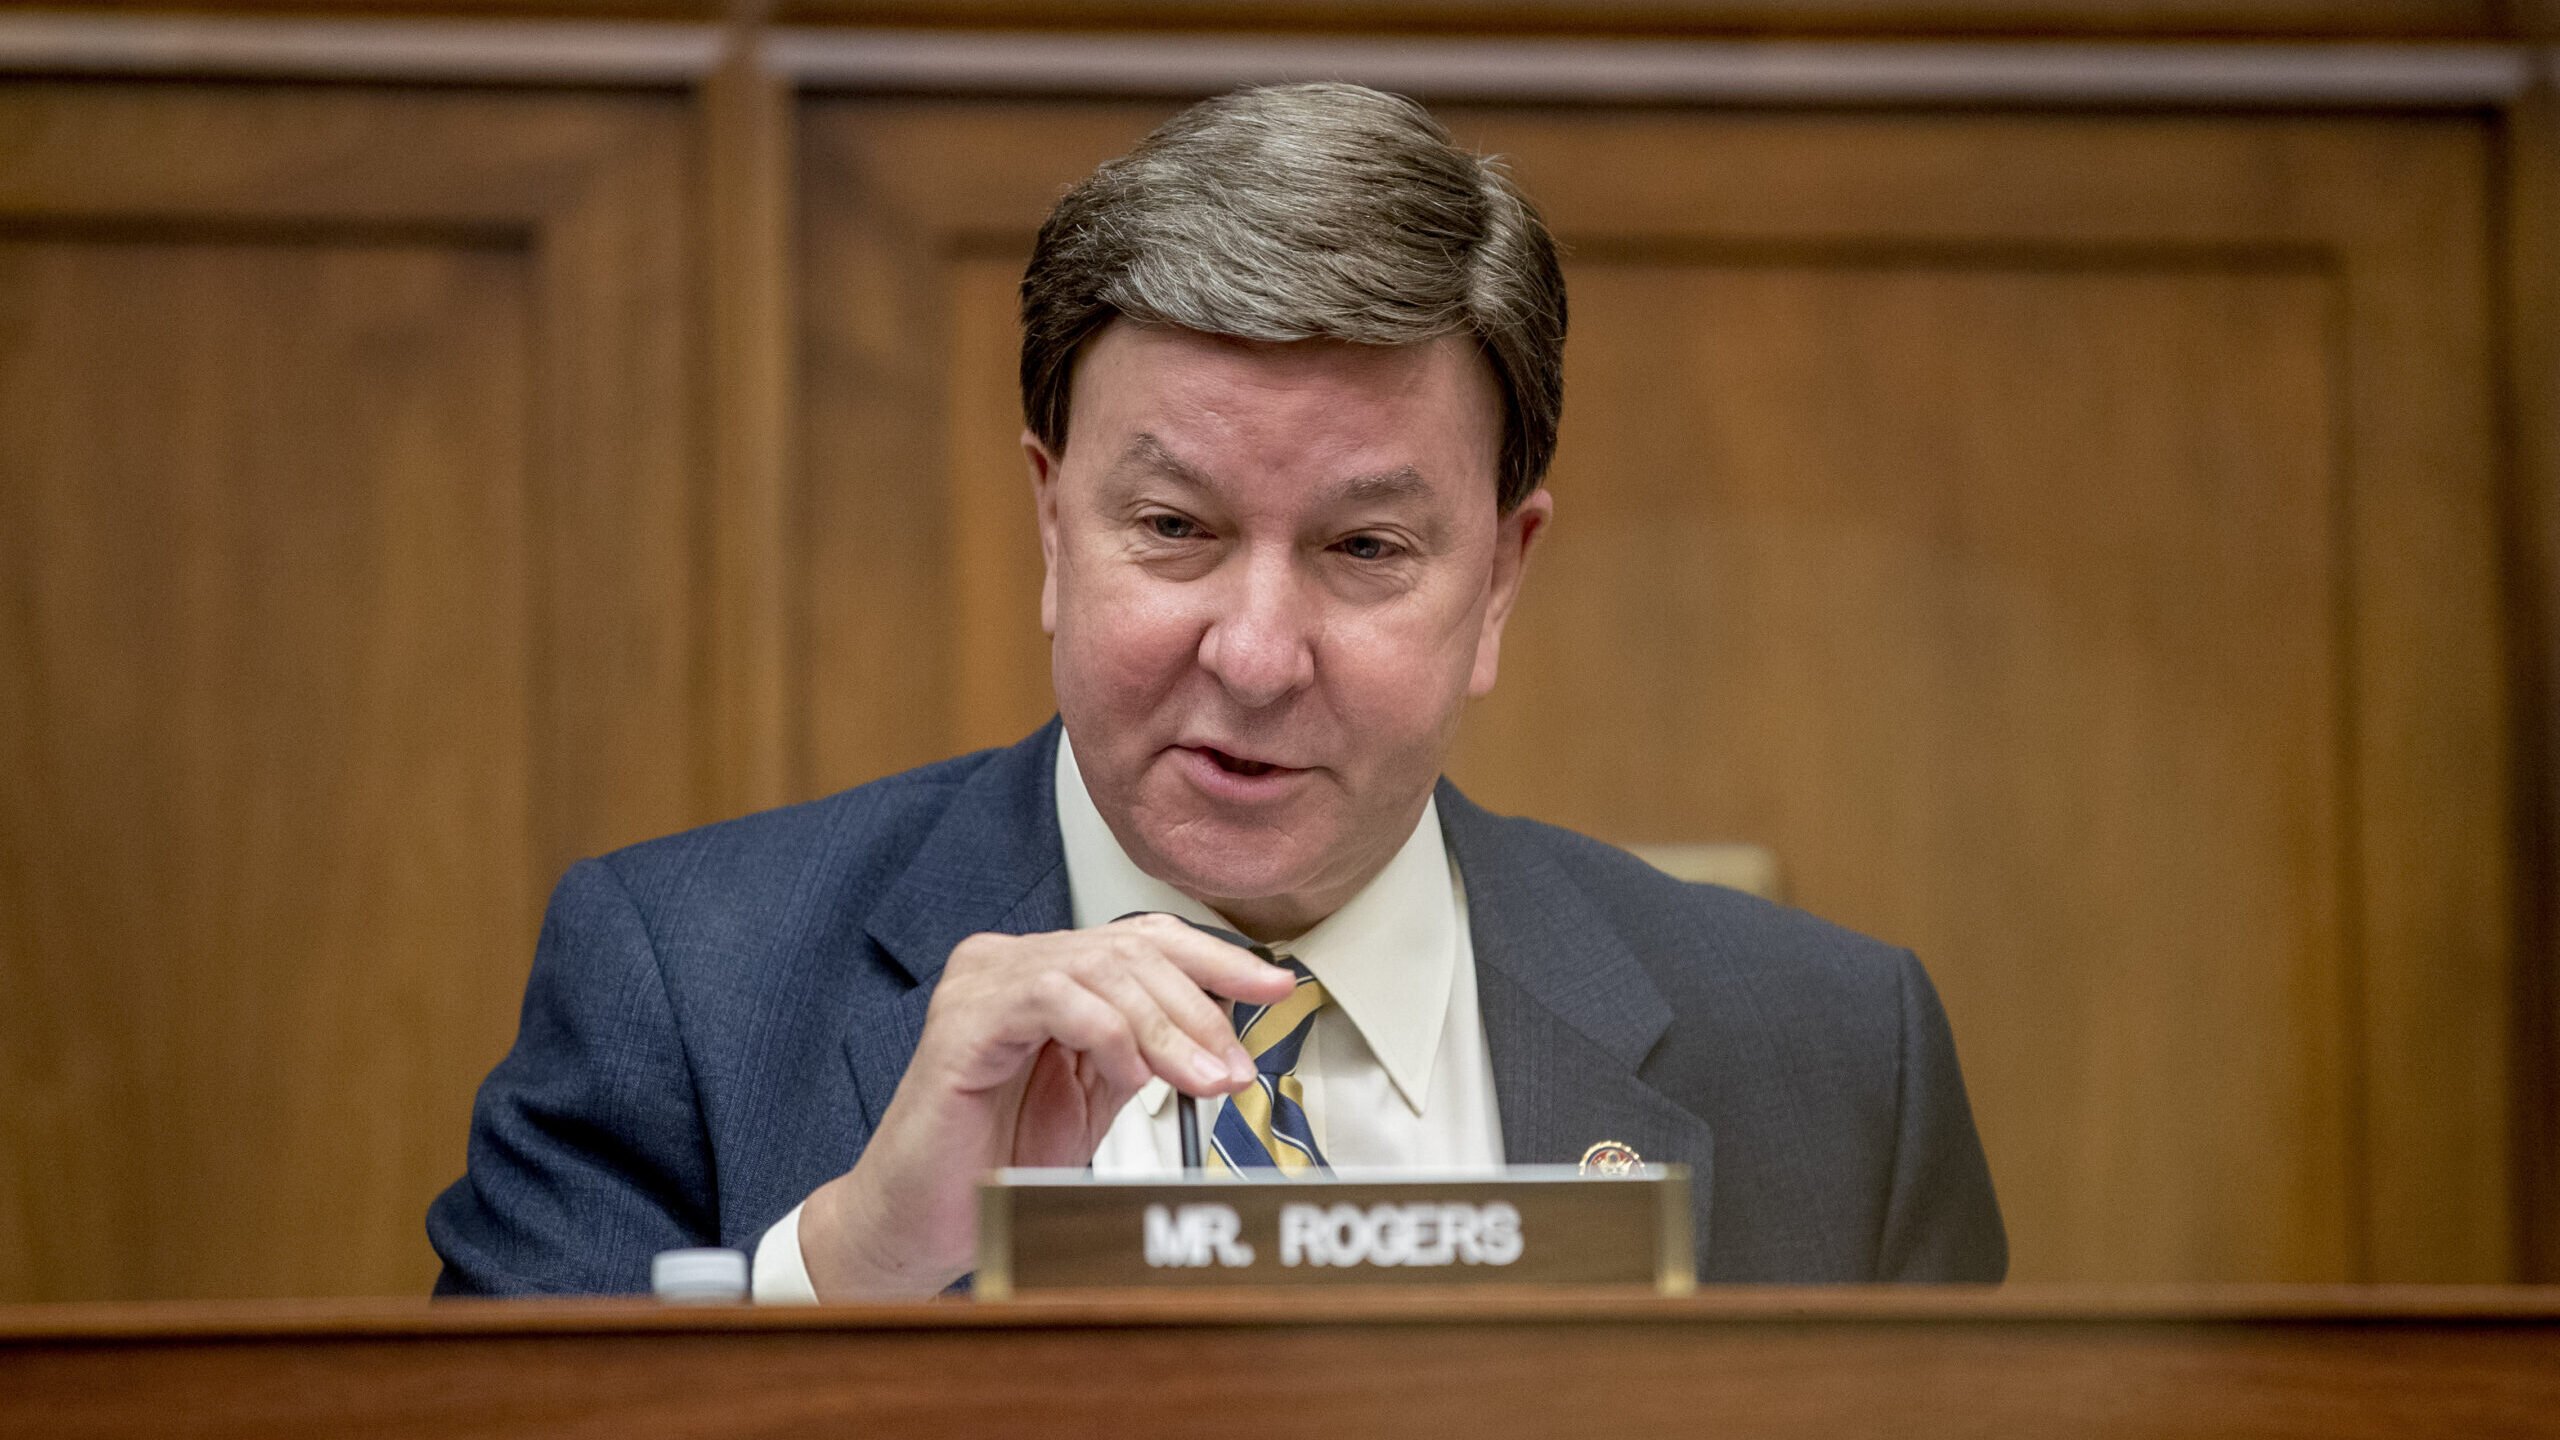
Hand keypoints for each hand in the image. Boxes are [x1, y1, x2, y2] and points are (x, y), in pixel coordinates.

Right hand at [797, 912, 1295, 1297]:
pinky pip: (1053, 998)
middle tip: (1234, 1067)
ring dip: (1167, 1030)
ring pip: (1102, 970)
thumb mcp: (1097, 1093)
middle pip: (1132, 949)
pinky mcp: (963, 1019)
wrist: (925, 1218)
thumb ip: (1149, 1050)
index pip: (1143, 937)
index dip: (1216, 958)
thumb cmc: (996, 1158)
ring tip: (1198, 1081)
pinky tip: (1128, 1075)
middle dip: (1200, 1010)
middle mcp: (1009, 961)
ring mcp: (982, 982)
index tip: (1275, 985)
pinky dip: (1108, 1033)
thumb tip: (1225, 1030)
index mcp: (1043, 969)